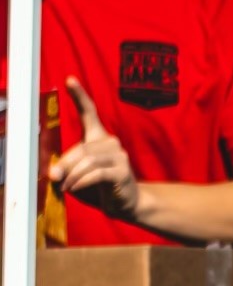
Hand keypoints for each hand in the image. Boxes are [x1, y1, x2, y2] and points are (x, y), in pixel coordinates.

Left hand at [49, 80, 139, 222]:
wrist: (127, 205)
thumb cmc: (100, 189)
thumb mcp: (77, 176)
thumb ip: (66, 171)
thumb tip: (53, 173)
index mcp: (98, 138)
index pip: (89, 112)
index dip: (79, 95)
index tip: (69, 79)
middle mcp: (111, 142)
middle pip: (82, 148)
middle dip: (64, 164)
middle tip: (53, 177)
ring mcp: (119, 156)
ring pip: (87, 160)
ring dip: (72, 176)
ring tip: (66, 187)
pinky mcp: (122, 171)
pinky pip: (96, 173)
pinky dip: (81, 181)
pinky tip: (75, 188)